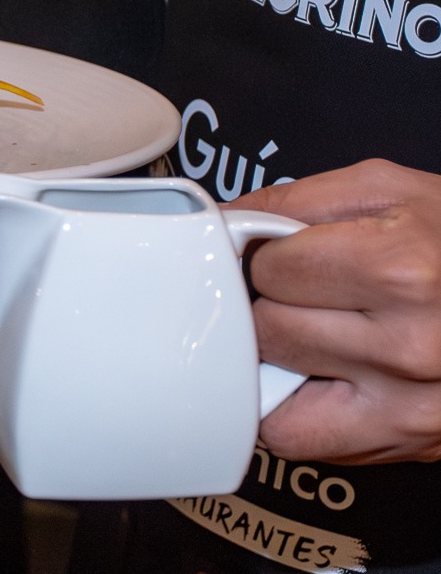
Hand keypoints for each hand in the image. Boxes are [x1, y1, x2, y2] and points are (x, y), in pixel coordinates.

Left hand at [236, 159, 440, 464]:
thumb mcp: (389, 190)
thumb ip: (294, 201)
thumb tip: (223, 221)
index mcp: (403, 268)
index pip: (268, 269)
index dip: (272, 255)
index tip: (292, 254)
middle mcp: (408, 343)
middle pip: (266, 326)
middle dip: (277, 303)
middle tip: (317, 292)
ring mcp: (408, 403)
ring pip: (267, 383)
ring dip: (282, 354)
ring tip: (327, 329)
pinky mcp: (403, 441)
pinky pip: (294, 437)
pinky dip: (289, 407)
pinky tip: (322, 376)